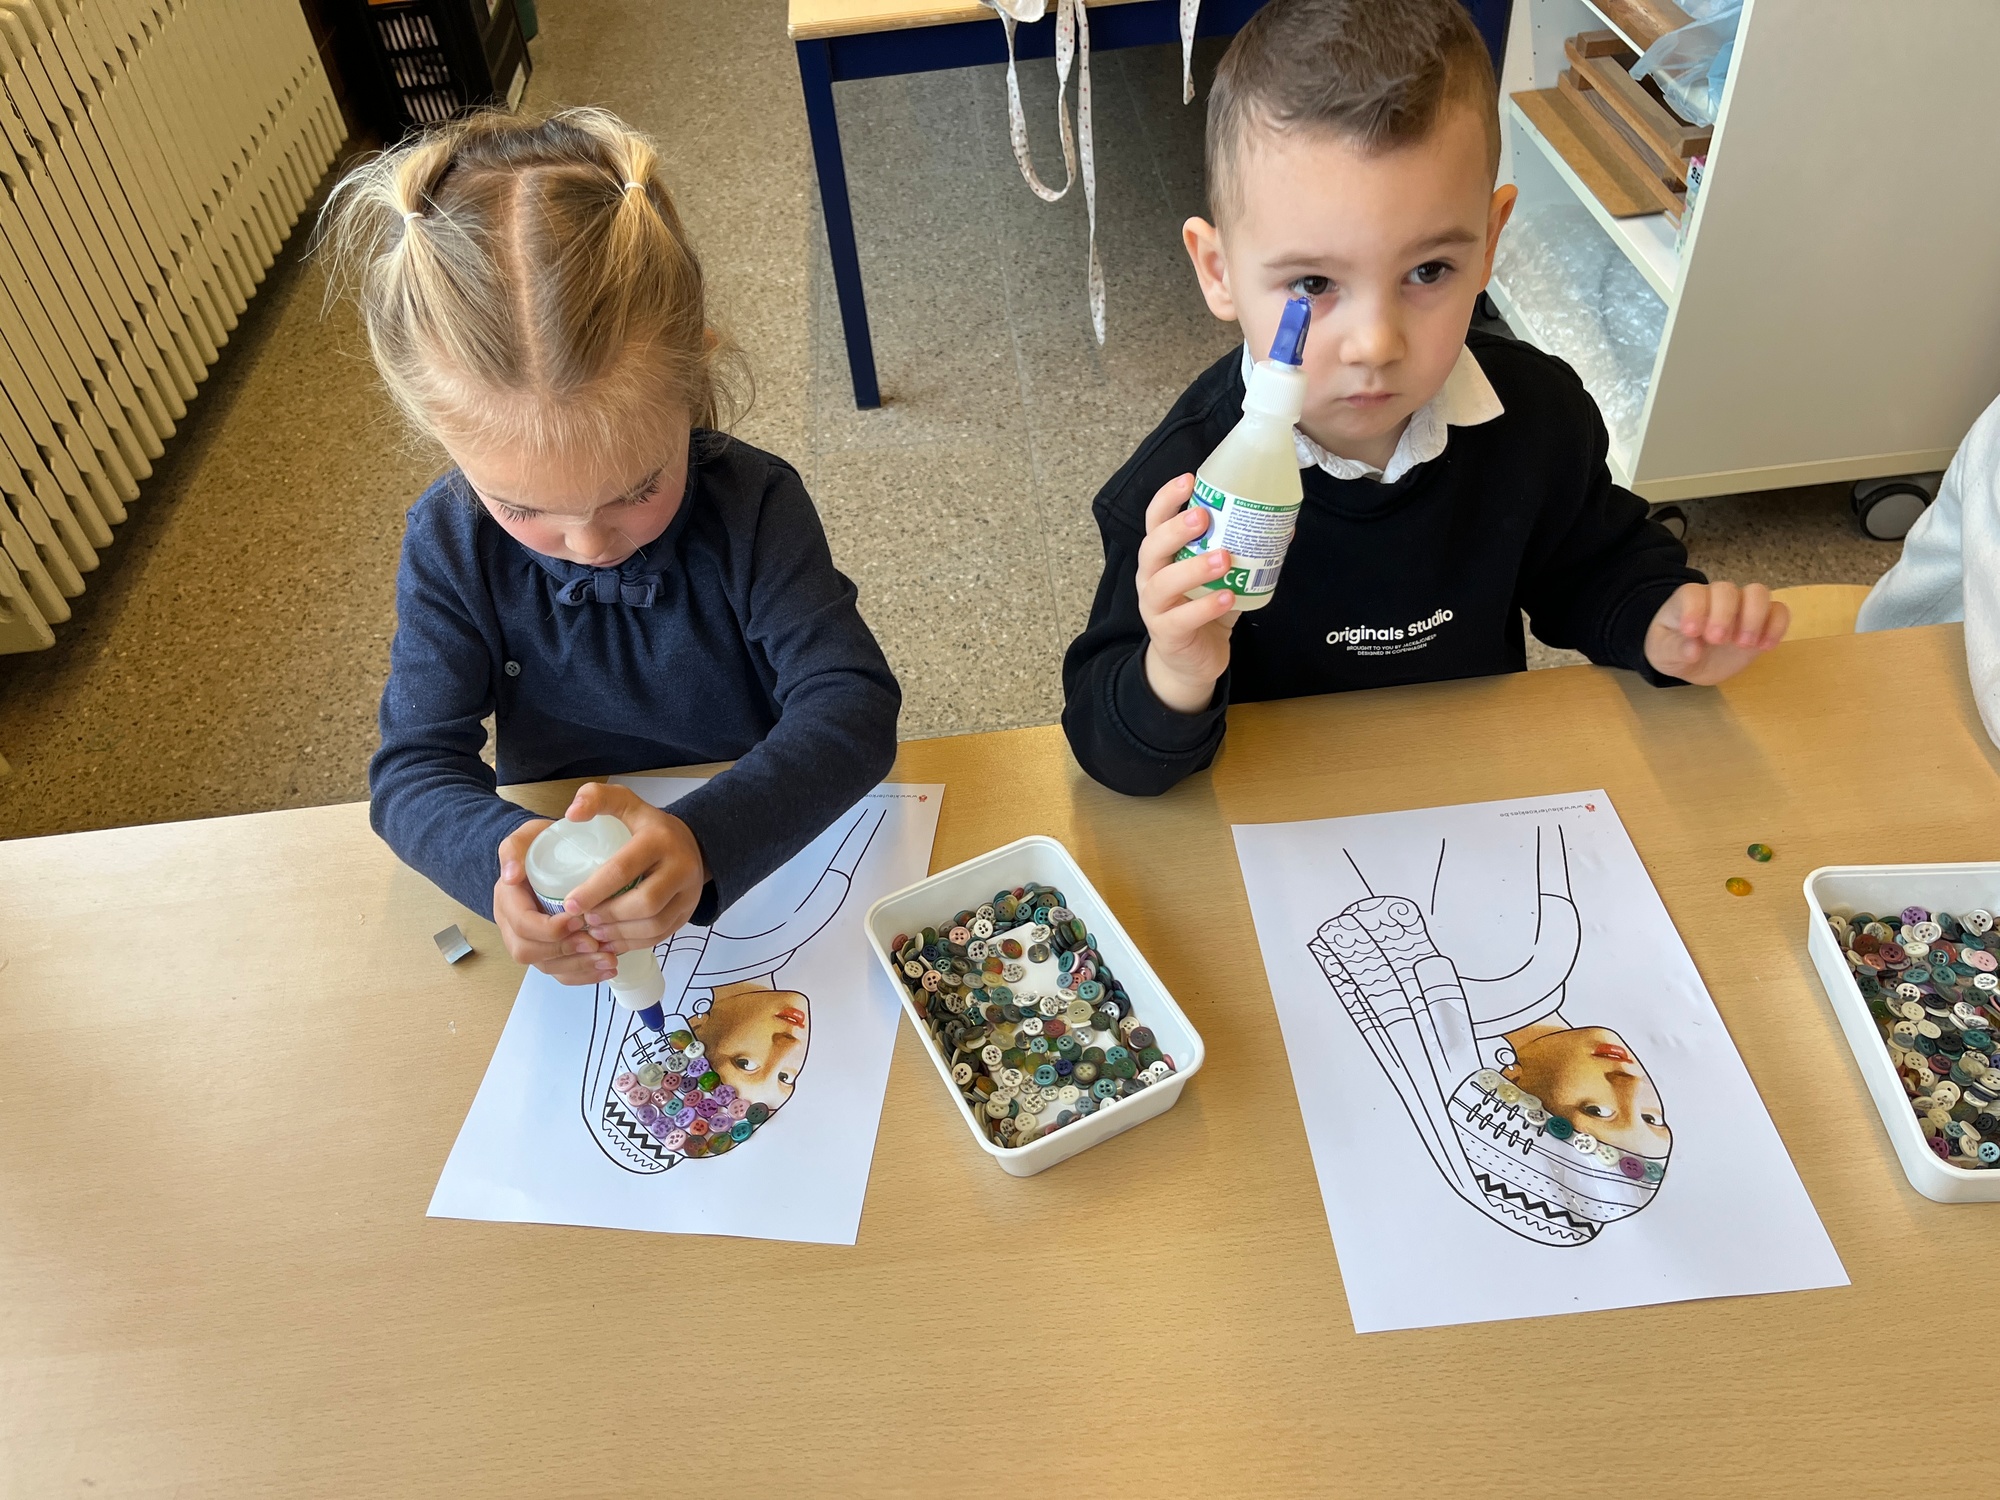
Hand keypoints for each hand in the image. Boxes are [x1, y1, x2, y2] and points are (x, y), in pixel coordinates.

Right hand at [493, 817, 612, 985]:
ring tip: (610, 960)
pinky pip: (560, 973)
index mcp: (507, 902)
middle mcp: (513, 927)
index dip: (549, 929)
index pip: (522, 925)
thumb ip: (514, 848)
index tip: (578, 920)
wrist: (547, 856)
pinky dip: (584, 975)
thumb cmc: (540, 846)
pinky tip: (608, 970)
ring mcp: (530, 942)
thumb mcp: (526, 837)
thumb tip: (511, 876)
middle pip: (530, 952)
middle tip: (597, 944)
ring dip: (579, 967)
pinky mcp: (548, 952)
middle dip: (565, 952)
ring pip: (547, 967)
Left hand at [553, 782, 709, 955]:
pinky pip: (661, 936)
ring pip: (655, 925)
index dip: (594, 890)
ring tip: (595, 931)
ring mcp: (689, 893)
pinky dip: (633, 943)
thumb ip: (597, 797)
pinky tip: (611, 942)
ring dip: (620, 934)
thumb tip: (571, 814)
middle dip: (609, 915)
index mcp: (660, 840)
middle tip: (583, 920)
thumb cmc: (647, 826)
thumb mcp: (626, 803)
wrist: (692, 842)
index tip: (569, 904)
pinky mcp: (687, 913)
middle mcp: (681, 867)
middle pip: (645, 903)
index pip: (624, 869)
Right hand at [1136, 473, 1240, 713]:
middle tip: (1204, 517)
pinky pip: (1182, 619)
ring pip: (1163, 582)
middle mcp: (1151, 577)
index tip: (1189, 479)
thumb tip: (1284, 529)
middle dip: (1176, 529)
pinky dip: (1206, 607)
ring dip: (1194, 568)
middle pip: (1152, 546)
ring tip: (1224, 557)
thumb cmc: (1203, 611)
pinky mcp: (1167, 634)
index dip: (1167, 498)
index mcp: (1161, 556)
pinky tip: (1228, 597)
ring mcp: (1154, 607)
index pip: (1155, 520)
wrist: (1191, 663)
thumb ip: (1243, 555)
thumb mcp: (1222, 578)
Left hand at [1644, 581, 1789, 685]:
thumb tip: (1692, 650)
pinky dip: (1777, 626)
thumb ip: (1674, 649)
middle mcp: (1716, 598)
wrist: (1692, 661)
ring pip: (1758, 593)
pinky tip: (1765, 647)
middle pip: (1727, 590)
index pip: (1693, 593)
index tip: (1691, 632)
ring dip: (1754, 617)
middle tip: (1717, 640)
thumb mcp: (1663, 653)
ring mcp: (1742, 607)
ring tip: (1743, 644)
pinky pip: (1779, 611)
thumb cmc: (1674, 649)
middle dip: (1725, 614)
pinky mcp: (1762, 621)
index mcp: (1688, 600)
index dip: (1695, 609)